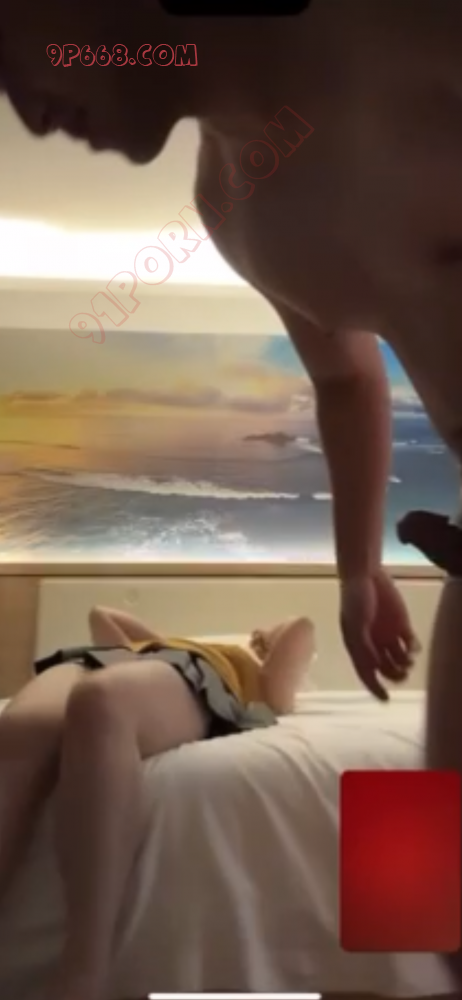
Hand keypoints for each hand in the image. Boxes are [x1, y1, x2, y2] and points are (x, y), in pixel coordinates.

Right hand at [340, 569, 419, 700]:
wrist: (365, 574)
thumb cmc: (355, 599)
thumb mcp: (355, 624)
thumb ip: (363, 645)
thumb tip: (374, 666)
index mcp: (358, 647)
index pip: (367, 674)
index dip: (376, 688)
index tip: (386, 699)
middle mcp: (374, 645)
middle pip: (387, 669)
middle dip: (395, 675)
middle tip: (402, 672)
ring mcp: (388, 635)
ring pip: (400, 660)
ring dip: (405, 664)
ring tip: (408, 658)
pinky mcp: (401, 625)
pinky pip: (411, 644)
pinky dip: (414, 649)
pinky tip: (412, 647)